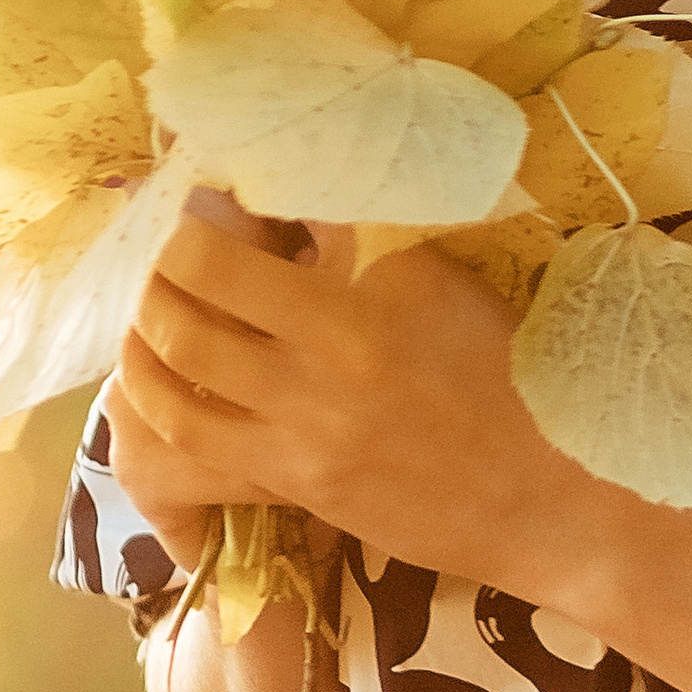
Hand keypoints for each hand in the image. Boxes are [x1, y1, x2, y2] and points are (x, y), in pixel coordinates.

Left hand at [111, 221, 629, 603]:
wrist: (548, 494)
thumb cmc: (505, 371)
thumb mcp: (440, 282)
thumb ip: (363, 246)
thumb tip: (293, 209)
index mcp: (357, 311)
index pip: (239, 256)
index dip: (197, 223)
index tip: (194, 197)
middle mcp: (317, 373)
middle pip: (191, 309)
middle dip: (157, 270)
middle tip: (157, 245)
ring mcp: (298, 438)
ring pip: (178, 382)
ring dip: (145, 336)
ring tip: (144, 308)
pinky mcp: (294, 487)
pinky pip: (200, 442)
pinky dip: (162, 404)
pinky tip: (158, 379)